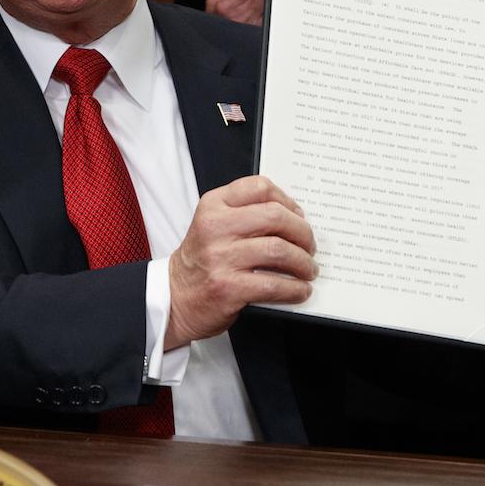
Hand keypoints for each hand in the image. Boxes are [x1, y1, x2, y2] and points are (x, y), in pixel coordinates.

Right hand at [164, 175, 315, 350]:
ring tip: (308, 269)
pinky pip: (274, 284)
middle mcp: (215, 227)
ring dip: (303, 262)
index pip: (260, 188)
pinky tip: (300, 290)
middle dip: (302, 232)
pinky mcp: (228, 288)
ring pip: (279, 250)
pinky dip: (295, 289)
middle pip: (275, 216)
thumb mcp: (213, 225)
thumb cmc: (201, 261)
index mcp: (213, 205)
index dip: (288, 201)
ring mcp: (221, 258)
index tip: (298, 216)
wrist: (175, 297)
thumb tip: (295, 219)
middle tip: (310, 245)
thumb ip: (245, 214)